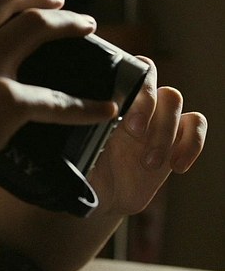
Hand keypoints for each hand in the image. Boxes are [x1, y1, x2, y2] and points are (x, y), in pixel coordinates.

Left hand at [87, 59, 206, 216]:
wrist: (103, 199)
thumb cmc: (84, 172)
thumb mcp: (74, 154)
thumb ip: (76, 136)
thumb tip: (75, 121)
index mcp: (107, 101)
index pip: (124, 71)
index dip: (127, 88)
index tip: (119, 116)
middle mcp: (133, 104)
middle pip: (151, 78)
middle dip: (147, 105)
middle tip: (135, 134)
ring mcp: (156, 118)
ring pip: (174, 99)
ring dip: (165, 131)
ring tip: (148, 163)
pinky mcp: (177, 137)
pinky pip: (196, 122)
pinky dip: (192, 142)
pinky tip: (177, 166)